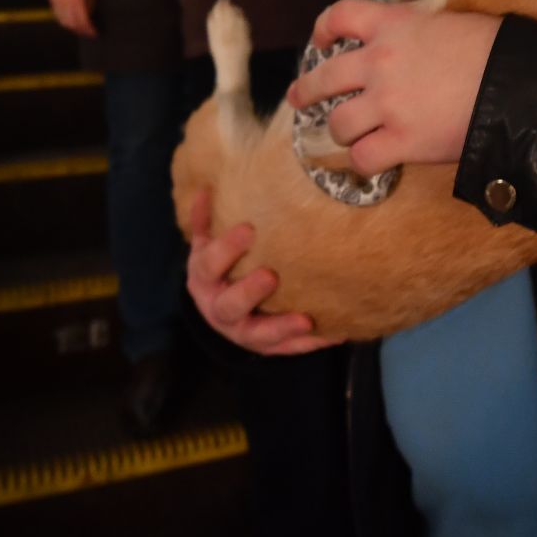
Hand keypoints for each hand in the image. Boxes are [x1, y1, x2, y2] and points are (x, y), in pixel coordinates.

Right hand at [48, 0, 97, 37]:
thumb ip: (89, 5)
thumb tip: (88, 19)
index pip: (82, 20)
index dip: (89, 29)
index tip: (95, 33)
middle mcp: (64, 0)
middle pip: (72, 23)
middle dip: (81, 30)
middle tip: (89, 33)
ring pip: (63, 21)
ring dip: (72, 27)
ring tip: (81, 29)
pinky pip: (57, 15)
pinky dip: (65, 21)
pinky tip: (72, 21)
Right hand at [185, 192, 338, 355]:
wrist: (217, 311)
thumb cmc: (218, 270)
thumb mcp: (206, 245)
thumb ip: (206, 220)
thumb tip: (207, 187)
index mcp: (203, 280)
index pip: (208, 264)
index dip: (226, 249)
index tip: (249, 229)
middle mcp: (217, 309)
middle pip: (229, 305)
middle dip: (249, 292)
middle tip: (271, 275)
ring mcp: (240, 332)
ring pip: (257, 335)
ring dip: (281, 328)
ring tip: (305, 320)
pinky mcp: (264, 348)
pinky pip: (286, 349)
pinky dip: (308, 343)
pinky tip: (333, 334)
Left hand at [287, 0, 501, 176]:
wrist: (519, 85)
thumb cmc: (495, 49)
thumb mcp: (451, 23)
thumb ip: (420, 32)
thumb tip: (416, 44)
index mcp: (394, 24)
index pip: (341, 15)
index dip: (324, 28)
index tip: (321, 41)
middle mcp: (381, 61)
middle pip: (325, 76)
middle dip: (308, 90)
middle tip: (301, 97)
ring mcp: (388, 104)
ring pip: (338, 123)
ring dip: (341, 131)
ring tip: (348, 135)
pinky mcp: (403, 142)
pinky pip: (363, 158)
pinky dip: (363, 161)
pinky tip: (370, 160)